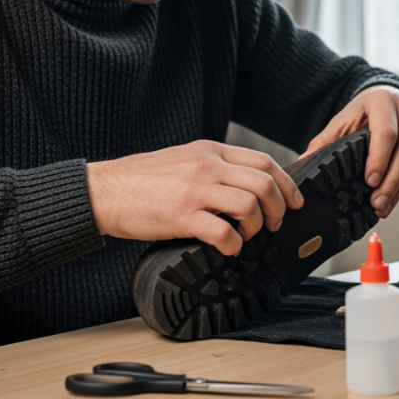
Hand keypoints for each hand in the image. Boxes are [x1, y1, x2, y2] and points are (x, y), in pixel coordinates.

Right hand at [85, 141, 303, 254]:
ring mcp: (195, 189)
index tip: (295, 201)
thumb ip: (214, 167)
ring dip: (258, 227)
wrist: (103, 191)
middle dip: (279, 209)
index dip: (287, 183)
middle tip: (275, 225)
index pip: (264, 161)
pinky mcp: (181, 215)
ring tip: (247, 236)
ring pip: (250, 205)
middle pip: (265, 183)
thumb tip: (246, 185)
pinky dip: (234, 244)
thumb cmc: (141, 180)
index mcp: (210, 150)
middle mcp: (207, 165)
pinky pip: (224, 231)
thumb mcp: (184, 159)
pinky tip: (228, 248)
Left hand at [302, 86, 398, 217]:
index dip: (380, 159)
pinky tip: (393, 196)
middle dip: (391, 181)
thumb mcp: (342, 120)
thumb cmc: (363, 111)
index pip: (386, 133)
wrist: (387, 97)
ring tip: (382, 205)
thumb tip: (303, 162)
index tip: (370, 181)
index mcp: (383, 100)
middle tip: (376, 203)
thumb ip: (324, 141)